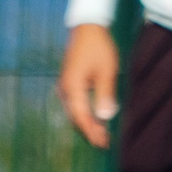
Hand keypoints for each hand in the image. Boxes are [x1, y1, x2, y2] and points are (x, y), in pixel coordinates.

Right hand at [58, 23, 120, 148]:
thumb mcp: (107, 71)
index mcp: (73, 87)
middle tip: (103, 143)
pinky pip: (75, 104)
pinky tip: (94, 117)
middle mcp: (65, 89)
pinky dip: (84, 113)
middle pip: (75, 117)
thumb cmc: (98, 48)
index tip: (102, 143)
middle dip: (89, 131)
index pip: (81, 117)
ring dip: (87, 123)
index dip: (92, 131)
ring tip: (100, 134)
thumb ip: (105, 94)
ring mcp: (65, 86)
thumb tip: (105, 117)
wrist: (86, 29)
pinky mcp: (69, 83)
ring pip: (74, 111)